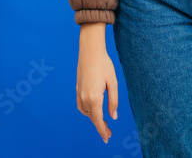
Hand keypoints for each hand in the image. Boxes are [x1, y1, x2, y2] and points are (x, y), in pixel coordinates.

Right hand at [76, 23, 118, 143]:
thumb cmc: (104, 65)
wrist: (90, 52)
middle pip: (93, 118)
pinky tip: (93, 112)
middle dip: (100, 127)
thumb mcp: (113, 83)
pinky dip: (87, 112)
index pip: (98, 120)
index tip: (107, 138)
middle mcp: (85, 98)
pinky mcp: (77, 90)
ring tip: (103, 123)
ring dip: (94, 119)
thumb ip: (113, 101)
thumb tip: (113, 117)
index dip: (102, 130)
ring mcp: (79, 94)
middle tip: (108, 134)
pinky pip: (81, 106)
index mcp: (94, 97)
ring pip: (87, 113)